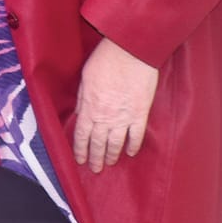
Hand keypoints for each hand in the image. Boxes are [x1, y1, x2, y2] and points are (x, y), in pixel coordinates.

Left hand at [71, 37, 159, 172]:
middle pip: (98, 143)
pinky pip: (136, 135)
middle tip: (95, 169)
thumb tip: (81, 113)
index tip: (80, 160)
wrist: (131, 53)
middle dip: (96, 157)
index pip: (82, 135)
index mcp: (89, 108)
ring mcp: (124, 117)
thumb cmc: (105, 61)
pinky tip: (130, 153)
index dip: (80, 150)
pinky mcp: (140, 113)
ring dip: (112, 155)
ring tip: (110, 163)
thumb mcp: (85, 79)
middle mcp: (105, 117)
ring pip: (116, 143)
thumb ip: (83, 99)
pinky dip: (133, 145)